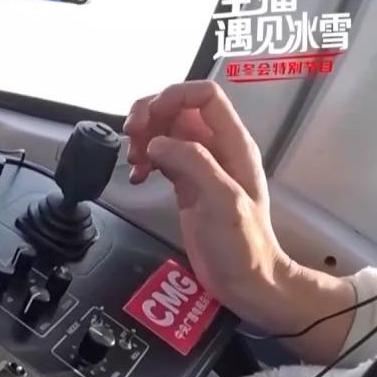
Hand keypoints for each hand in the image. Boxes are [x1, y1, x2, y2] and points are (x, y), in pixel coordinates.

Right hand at [124, 81, 352, 362]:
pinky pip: (160, 156)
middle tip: (130, 137)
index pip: (204, 95)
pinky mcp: (185, 185)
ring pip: (165, 131)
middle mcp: (216, 148)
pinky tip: (137, 177)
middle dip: (150, 115)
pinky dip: (144, 159)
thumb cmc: (241, 245)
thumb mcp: (222, 201)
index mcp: (232, 144)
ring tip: (133, 162)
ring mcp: (200, 166)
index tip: (146, 119)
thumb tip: (156, 143)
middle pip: (178, 108)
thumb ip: (193, 164)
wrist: (246, 281)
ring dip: (143, 138)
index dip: (173, 96)